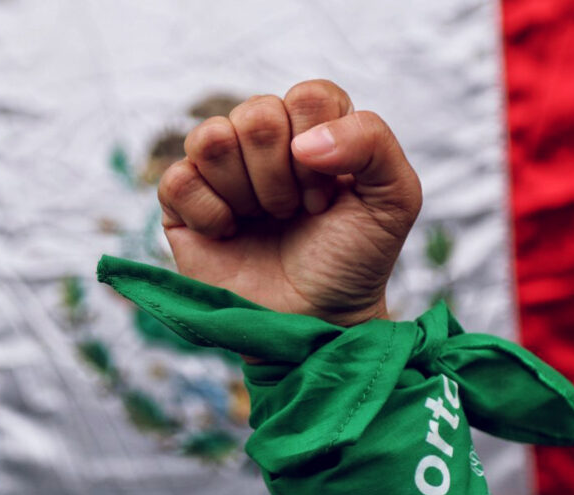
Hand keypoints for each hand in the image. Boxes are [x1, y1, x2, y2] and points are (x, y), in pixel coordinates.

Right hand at [158, 80, 421, 325]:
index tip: (327, 197)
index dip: (320, 147)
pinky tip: (230, 234)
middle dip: (282, 176)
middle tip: (296, 213)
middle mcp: (264, 141)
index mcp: (313, 127)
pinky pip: (178, 178)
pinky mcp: (183, 203)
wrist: (317, 320)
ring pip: (210, 137)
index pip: (308, 95)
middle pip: (256, 114)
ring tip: (264, 221)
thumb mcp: (395, 199)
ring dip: (246, 192)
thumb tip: (303, 142)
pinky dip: (209, 214)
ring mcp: (221, 170)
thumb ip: (373, 141)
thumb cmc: (354, 260)